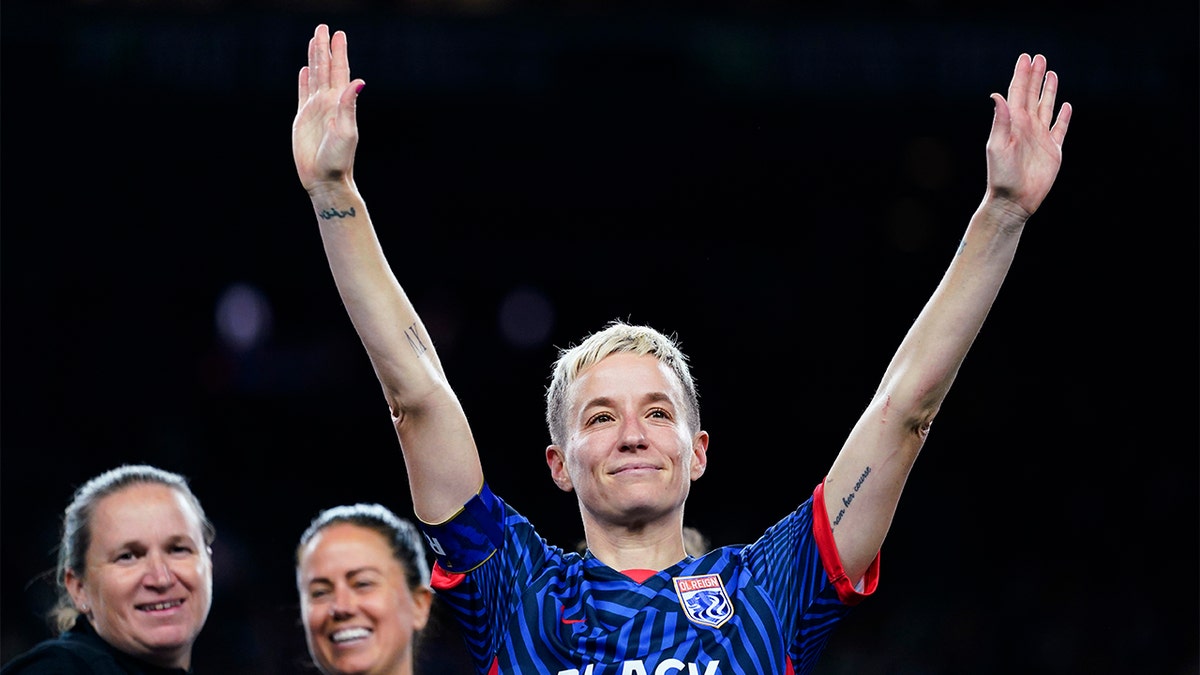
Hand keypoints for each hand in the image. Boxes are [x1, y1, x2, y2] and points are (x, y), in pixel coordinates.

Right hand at [293, 24, 363, 193]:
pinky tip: (305, 70)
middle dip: (324, 48)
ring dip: (315, 59)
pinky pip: (303, 93)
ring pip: (315, 77)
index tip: (338, 34)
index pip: (340, 71)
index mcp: (340, 103)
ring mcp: (316, 110)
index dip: (338, 52)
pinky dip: (304, 81)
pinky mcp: (303, 119)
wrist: (325, 179)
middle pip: (326, 68)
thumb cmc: (338, 159)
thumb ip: (349, 106)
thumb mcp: (346, 131)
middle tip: (323, 27)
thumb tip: (358, 81)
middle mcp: (329, 103)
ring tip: (314, 41)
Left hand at [985, 53, 1072, 217]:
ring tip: (1051, 73)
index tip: (1025, 57)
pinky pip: (1060, 129)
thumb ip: (1000, 121)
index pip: (1017, 93)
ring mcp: (1040, 137)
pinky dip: (1063, 117)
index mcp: (1013, 123)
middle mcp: (1026, 127)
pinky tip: (1066, 106)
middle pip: (1032, 95)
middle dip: (1035, 76)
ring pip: (1046, 107)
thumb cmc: (1001, 176)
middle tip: (1039, 57)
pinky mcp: (1053, 150)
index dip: (1022, 74)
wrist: (1013, 200)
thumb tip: (997, 95)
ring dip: (1049, 91)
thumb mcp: (997, 146)